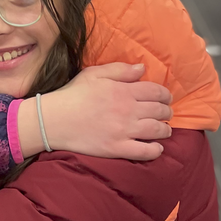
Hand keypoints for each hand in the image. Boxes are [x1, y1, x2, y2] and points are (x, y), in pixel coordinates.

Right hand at [41, 62, 172, 160]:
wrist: (53, 119)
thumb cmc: (72, 94)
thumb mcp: (94, 73)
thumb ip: (120, 69)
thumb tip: (142, 68)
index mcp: (123, 91)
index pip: (156, 91)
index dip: (165, 95)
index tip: (165, 98)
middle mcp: (128, 110)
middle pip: (159, 111)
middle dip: (166, 112)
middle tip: (165, 114)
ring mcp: (123, 131)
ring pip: (156, 131)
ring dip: (165, 130)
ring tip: (164, 130)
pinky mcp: (117, 148)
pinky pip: (144, 152)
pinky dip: (155, 150)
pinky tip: (157, 148)